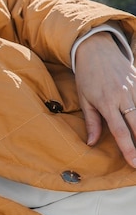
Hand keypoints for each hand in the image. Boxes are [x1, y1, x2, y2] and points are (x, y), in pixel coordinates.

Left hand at [74, 32, 135, 166]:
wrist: (96, 50)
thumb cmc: (87, 76)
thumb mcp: (84, 98)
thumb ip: (91, 122)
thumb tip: (92, 143)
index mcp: (106, 102)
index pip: (120, 131)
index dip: (129, 149)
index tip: (134, 164)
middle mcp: (123, 96)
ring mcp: (135, 89)